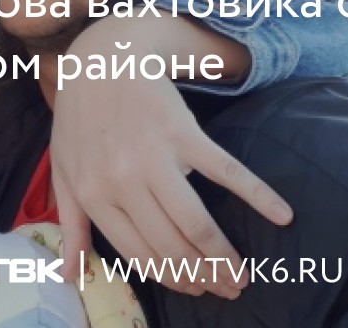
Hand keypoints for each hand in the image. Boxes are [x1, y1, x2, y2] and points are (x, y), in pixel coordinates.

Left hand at [51, 16, 293, 299]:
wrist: (104, 59)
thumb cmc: (82, 119)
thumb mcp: (65, 172)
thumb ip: (71, 226)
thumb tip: (72, 276)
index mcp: (95, 195)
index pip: (140, 254)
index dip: (171, 278)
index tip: (195, 289)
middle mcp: (124, 181)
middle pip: (171, 246)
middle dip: (203, 277)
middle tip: (228, 288)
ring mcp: (155, 157)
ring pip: (196, 224)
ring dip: (224, 257)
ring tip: (242, 275)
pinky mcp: (184, 133)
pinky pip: (226, 172)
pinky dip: (258, 195)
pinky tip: (282, 215)